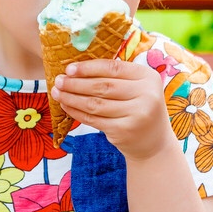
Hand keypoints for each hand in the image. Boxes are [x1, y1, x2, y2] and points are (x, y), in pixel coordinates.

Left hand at [52, 58, 173, 160]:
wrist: (154, 143)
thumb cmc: (139, 108)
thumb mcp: (137, 87)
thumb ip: (116, 76)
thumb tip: (76, 68)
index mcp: (148, 77)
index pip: (113, 68)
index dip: (89, 68)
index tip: (69, 68)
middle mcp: (146, 95)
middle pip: (103, 86)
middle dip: (76, 83)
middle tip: (59, 80)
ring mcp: (136, 115)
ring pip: (95, 103)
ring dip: (72, 97)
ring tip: (58, 92)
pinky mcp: (123, 131)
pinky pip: (93, 119)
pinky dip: (77, 112)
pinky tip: (66, 106)